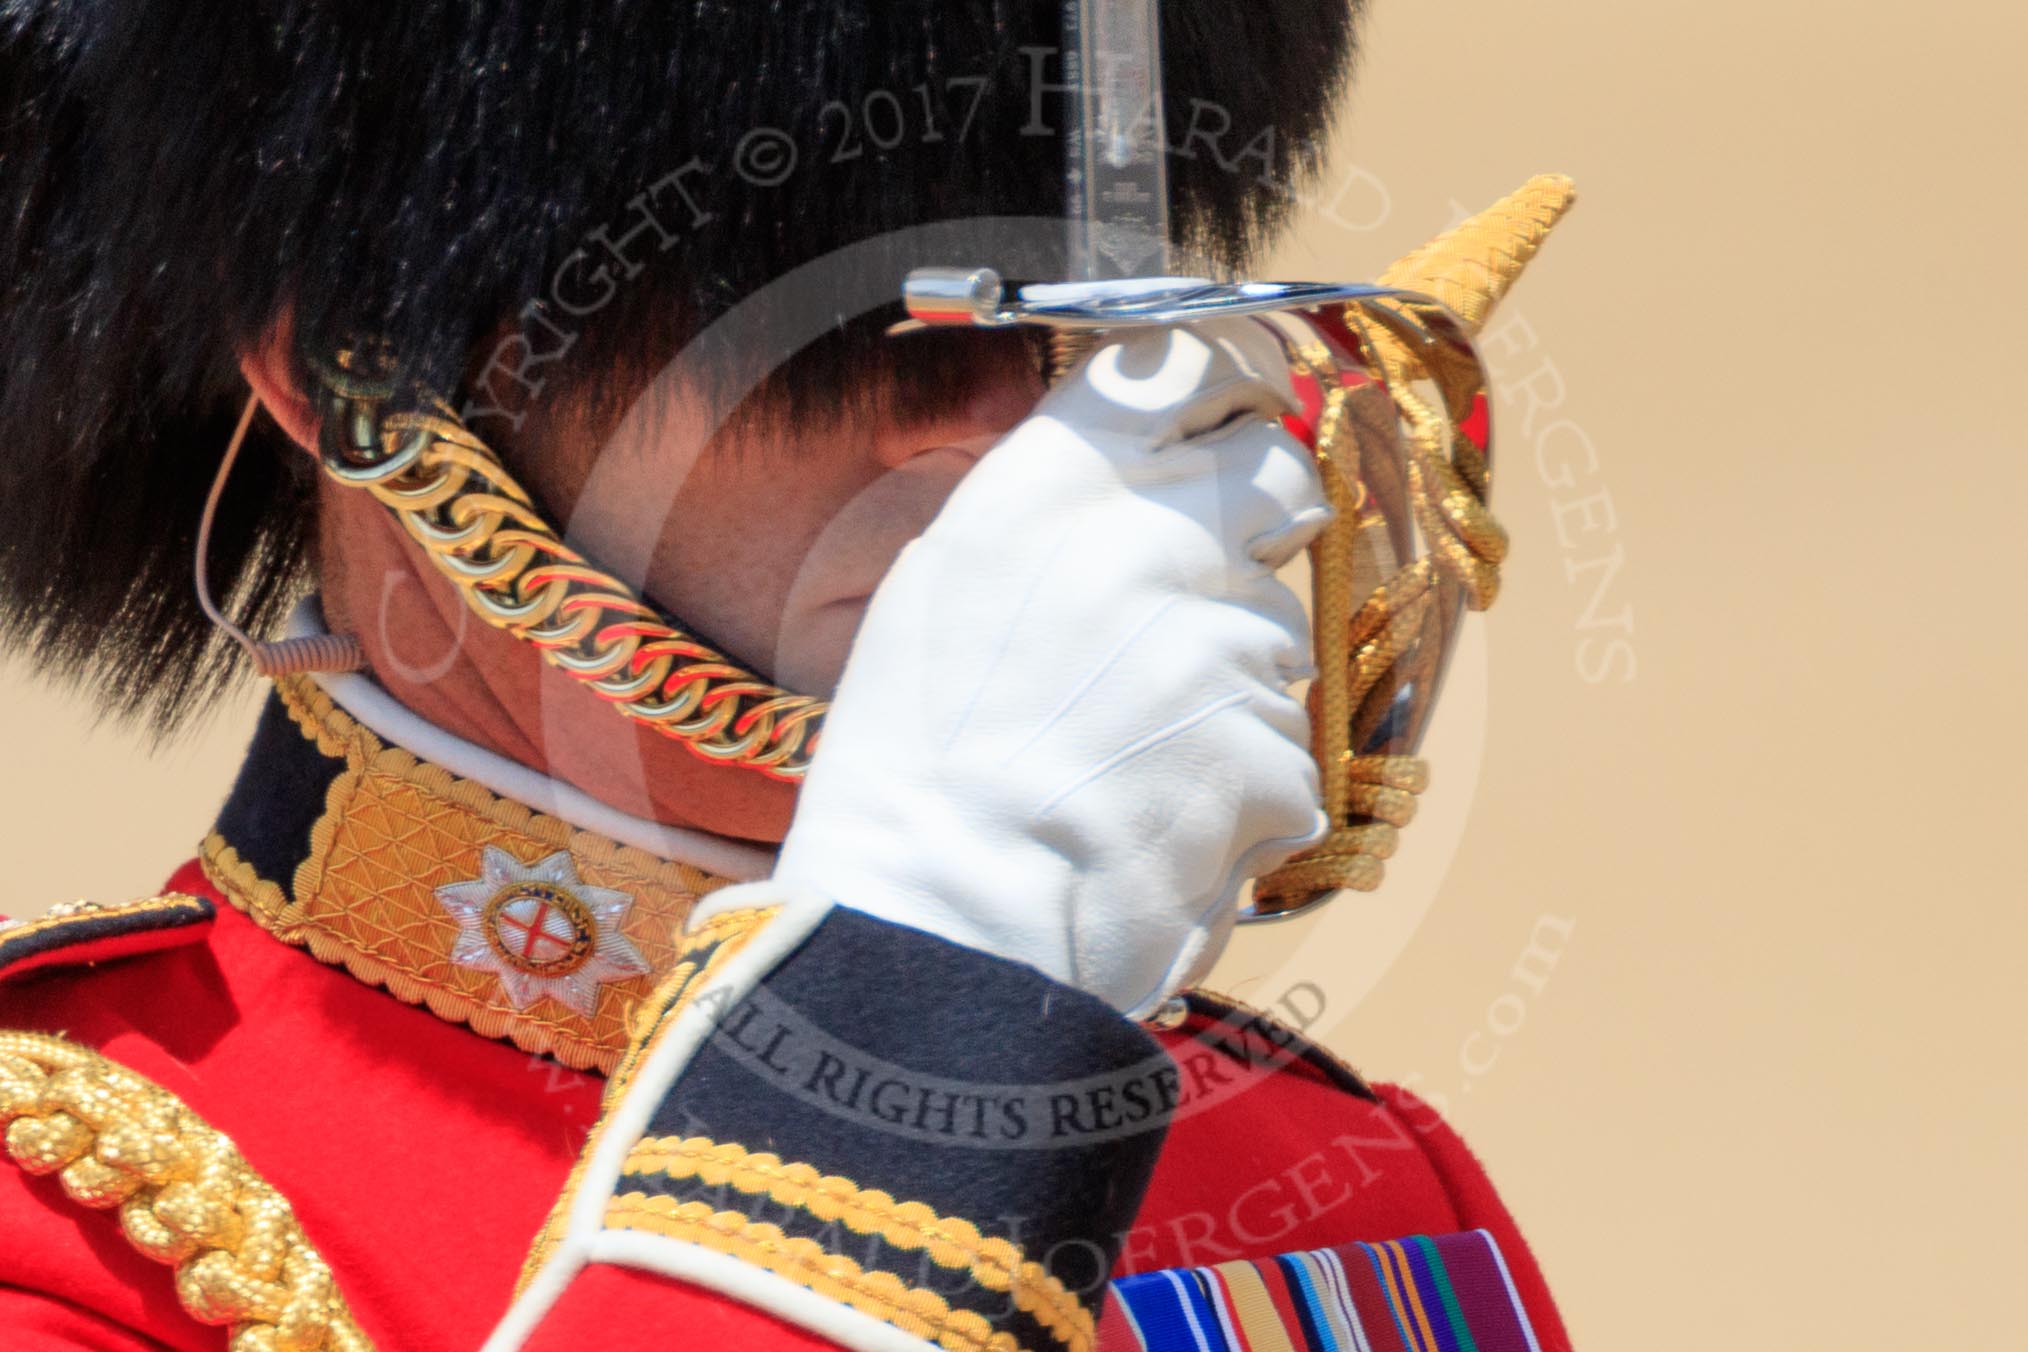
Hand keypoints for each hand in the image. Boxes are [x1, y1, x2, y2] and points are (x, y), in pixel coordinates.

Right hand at [717, 318, 1328, 1016]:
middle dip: (1266, 519)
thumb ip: (1049, 517)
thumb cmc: (916, 775)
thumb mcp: (942, 596)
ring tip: (1137, 755)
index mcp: (1044, 490)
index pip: (1180, 361)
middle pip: (1275, 468)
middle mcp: (1141, 538)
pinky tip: (1161, 819)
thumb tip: (1137, 479)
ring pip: (1283, 626)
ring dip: (1234, 680)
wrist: (937, 925)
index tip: (1247, 401)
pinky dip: (1243, 785)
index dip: (1234, 373)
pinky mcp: (1266, 743)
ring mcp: (1214, 640)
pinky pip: (1289, 745)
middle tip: (1207, 591)